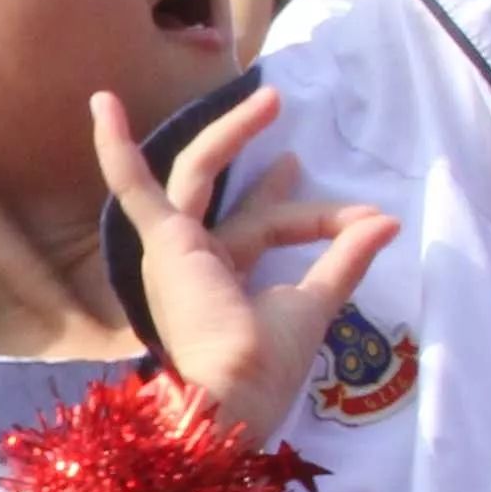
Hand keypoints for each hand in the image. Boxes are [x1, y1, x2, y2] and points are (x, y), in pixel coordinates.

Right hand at [91, 88, 396, 447]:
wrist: (233, 392)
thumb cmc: (267, 365)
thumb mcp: (315, 304)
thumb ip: (344, 259)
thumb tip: (388, 220)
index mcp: (220, 283)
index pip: (267, 228)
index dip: (319, 218)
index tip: (369, 217)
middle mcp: (191, 265)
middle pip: (237, 202)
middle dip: (264, 164)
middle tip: (279, 106)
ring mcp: (171, 252)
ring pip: (198, 175)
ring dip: (232, 134)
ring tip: (271, 98)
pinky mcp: (162, 243)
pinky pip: (134, 187)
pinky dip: (116, 146)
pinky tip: (101, 101)